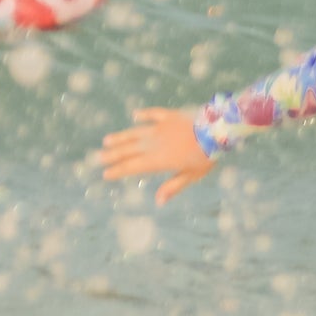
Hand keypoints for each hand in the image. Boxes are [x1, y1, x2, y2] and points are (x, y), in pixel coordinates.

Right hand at [99, 107, 217, 206]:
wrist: (216, 129)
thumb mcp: (191, 176)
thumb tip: (158, 201)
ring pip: (136, 132)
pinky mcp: (169, 115)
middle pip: (129, 149)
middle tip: (99, 157)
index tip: (105, 174)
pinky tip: (135, 115)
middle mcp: (154, 143)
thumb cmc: (205, 156)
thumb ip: (173, 187)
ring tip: (107, 140)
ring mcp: (160, 127)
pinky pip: (153, 114)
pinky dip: (143, 114)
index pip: (133, 166)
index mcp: (158, 160)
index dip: (118, 170)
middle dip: (113, 154)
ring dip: (121, 136)